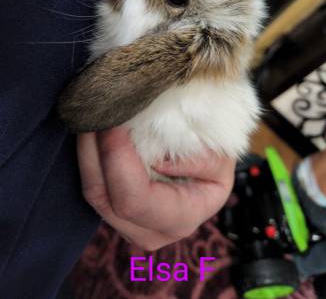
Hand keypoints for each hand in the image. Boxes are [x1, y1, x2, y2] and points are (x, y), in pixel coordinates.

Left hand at [77, 127, 234, 250]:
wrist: (207, 162)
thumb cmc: (216, 155)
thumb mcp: (220, 154)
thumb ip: (197, 160)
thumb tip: (158, 163)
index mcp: (181, 219)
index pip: (134, 199)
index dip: (118, 159)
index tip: (116, 121)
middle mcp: (149, 231)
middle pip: (103, 195)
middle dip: (97, 148)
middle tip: (100, 109)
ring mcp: (126, 224)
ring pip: (91, 189)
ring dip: (88, 149)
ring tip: (93, 114)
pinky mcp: (112, 209)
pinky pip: (91, 182)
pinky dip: (89, 153)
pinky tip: (94, 128)